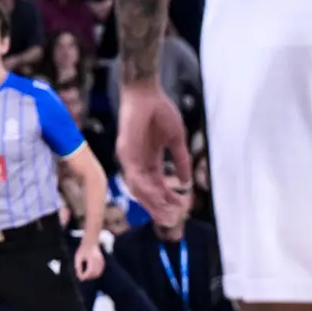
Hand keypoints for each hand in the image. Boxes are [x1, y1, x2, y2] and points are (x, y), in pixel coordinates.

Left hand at [74, 240, 104, 281]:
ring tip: (85, 275)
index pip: (89, 271)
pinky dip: (95, 274)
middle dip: (88, 277)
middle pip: (94, 274)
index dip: (84, 276)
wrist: (91, 241)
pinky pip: (100, 271)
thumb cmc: (83, 249)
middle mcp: (98, 261)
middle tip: (82, 277)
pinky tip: (90, 273)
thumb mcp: (78, 257)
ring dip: (92, 276)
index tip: (80, 277)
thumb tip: (79, 277)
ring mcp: (102, 262)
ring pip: (98, 274)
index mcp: (92, 259)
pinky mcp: (103, 262)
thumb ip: (78, 267)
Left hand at [116, 77, 192, 219]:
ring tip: (169, 211)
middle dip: (160, 206)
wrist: (146, 92)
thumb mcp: (176, 139)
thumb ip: (180, 160)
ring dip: (154, 201)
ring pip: (139, 188)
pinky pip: (134, 175)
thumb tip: (186, 182)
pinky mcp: (124, 151)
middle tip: (174, 218)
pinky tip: (159, 194)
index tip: (183, 207)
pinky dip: (146, 187)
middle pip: (148, 192)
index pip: (158, 186)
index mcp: (150, 160)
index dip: (169, 198)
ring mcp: (129, 158)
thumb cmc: (160, 111)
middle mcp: (138, 163)